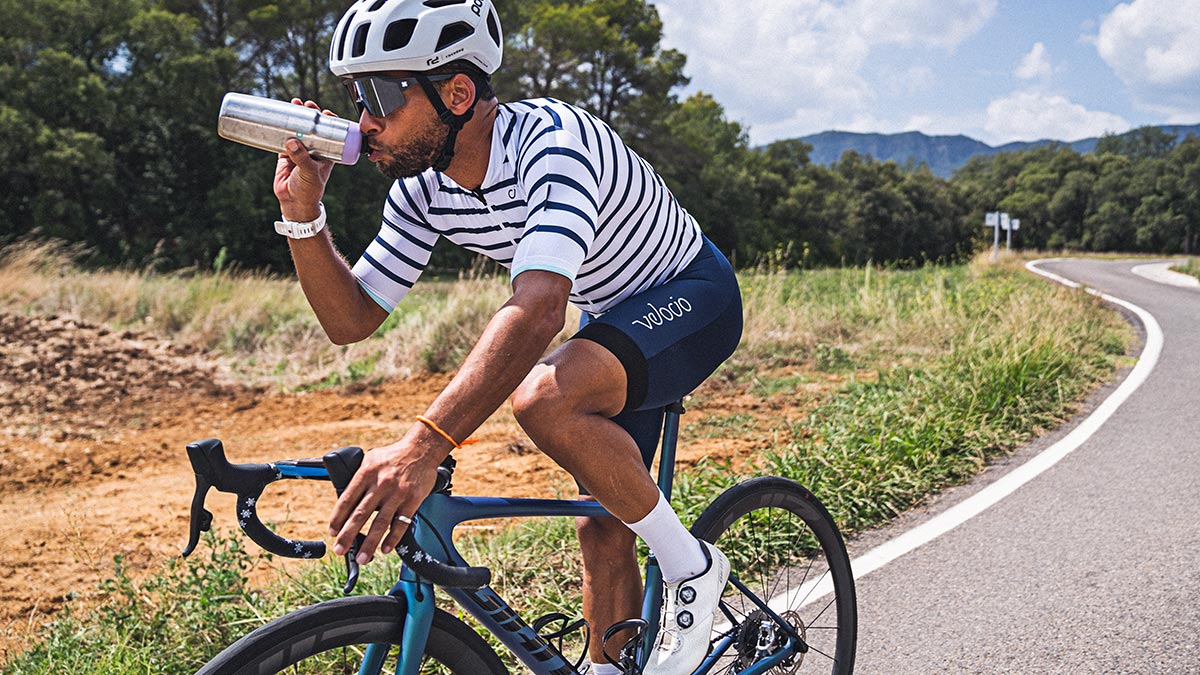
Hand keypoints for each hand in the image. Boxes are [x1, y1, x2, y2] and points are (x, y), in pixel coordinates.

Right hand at [273, 99, 337, 221]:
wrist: (294, 202)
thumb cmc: (309, 189)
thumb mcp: (309, 172)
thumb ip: (301, 158)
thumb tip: (292, 141)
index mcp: (327, 153)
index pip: (331, 133)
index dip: (329, 121)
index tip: (325, 112)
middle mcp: (314, 149)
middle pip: (314, 127)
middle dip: (311, 113)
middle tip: (307, 104)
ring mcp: (300, 150)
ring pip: (299, 129)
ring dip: (297, 116)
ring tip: (294, 103)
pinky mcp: (285, 154)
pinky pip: (283, 136)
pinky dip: (281, 126)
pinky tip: (279, 116)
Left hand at [327, 441, 441, 564]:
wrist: (421, 449)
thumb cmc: (394, 455)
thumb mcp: (370, 459)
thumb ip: (358, 478)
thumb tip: (346, 500)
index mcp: (366, 473)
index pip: (347, 499)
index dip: (337, 518)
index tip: (332, 532)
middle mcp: (380, 484)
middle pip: (360, 514)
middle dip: (348, 535)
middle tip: (340, 550)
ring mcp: (397, 493)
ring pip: (380, 523)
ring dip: (369, 543)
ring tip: (362, 558)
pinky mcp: (412, 500)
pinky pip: (401, 523)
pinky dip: (392, 538)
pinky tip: (385, 549)